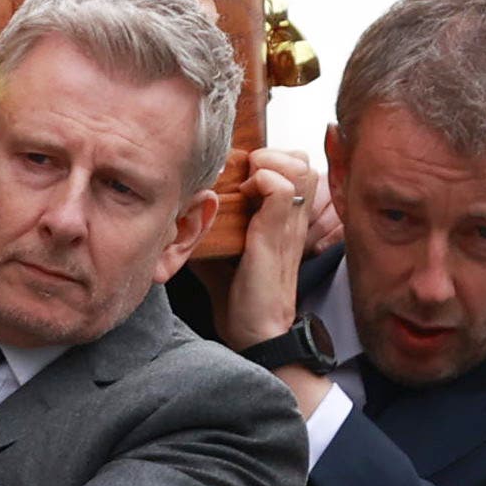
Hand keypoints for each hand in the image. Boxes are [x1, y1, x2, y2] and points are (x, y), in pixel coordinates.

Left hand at [211, 147, 316, 348]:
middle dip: (273, 154)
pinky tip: (245, 196)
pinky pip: (280, 187)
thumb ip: (211, 229)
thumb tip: (182, 211)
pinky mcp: (275, 233)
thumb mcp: (222, 254)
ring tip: (247, 184)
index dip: (272, 159)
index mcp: (284, 218)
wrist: (257, 331)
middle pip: (303, 158)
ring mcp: (287, 223)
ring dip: (269, 164)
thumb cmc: (241, 297)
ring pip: (299, 165)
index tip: (243, 176)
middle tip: (246, 176)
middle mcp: (292, 216)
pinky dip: (262, 181)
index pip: (296, 165)